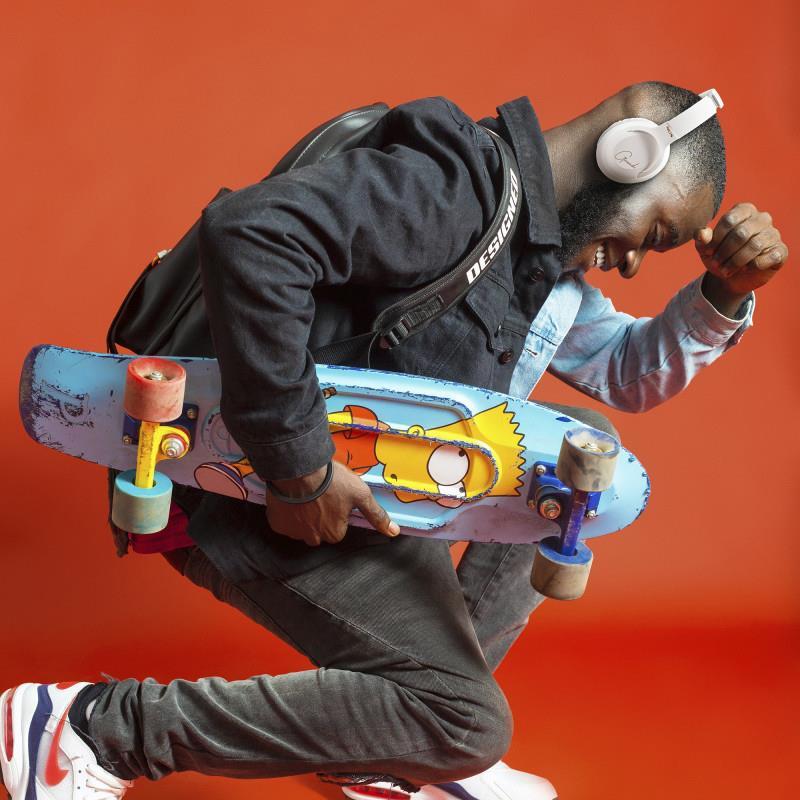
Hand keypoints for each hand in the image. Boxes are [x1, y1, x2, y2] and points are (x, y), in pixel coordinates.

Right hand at [266, 461, 399, 546]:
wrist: (298, 467)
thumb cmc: (332, 480)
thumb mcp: (360, 494)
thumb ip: (376, 515)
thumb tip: (394, 532)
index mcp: (335, 533)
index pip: (338, 528)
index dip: (336, 512)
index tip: (334, 497)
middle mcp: (314, 538)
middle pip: (319, 531)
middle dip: (319, 517)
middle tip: (319, 495)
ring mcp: (293, 532)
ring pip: (301, 528)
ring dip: (303, 517)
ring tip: (305, 495)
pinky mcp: (277, 523)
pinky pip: (283, 523)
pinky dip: (286, 513)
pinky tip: (291, 499)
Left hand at [694, 202, 787, 308]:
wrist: (731, 277)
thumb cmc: (719, 255)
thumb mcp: (706, 248)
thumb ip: (702, 239)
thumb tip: (702, 234)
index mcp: (743, 210)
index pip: (729, 220)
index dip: (715, 239)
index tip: (707, 252)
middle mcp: (762, 218)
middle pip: (741, 233)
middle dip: (724, 252)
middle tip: (715, 264)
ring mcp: (773, 234)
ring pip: (755, 245)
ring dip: (736, 262)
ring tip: (725, 270)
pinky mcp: (781, 251)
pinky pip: (769, 257)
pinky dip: (753, 266)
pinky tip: (744, 269)